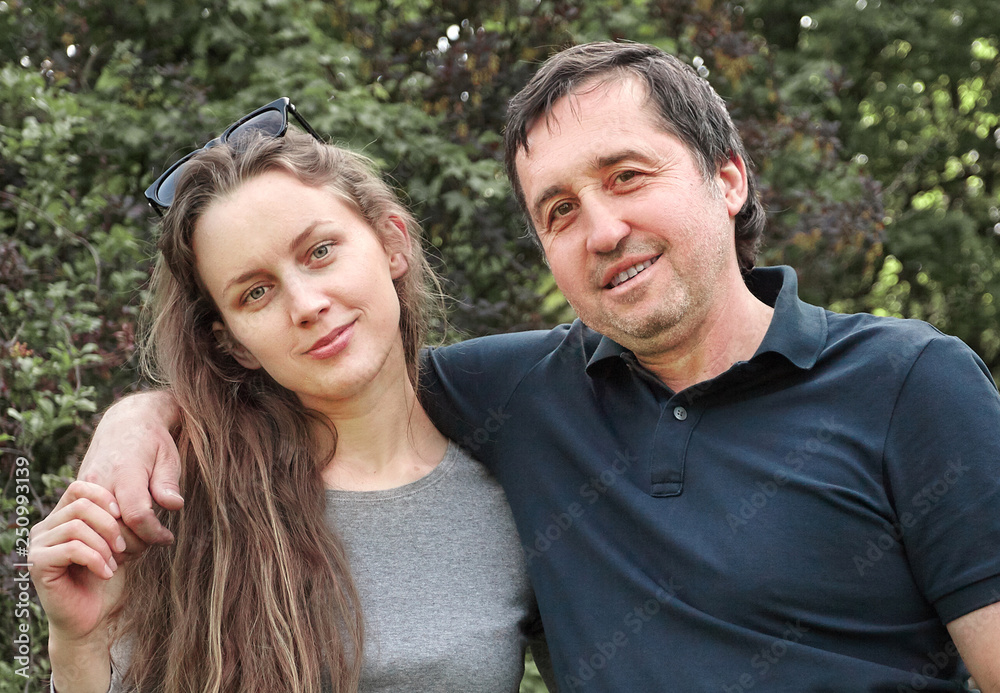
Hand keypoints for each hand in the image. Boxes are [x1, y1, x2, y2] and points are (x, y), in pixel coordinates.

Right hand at [28, 481, 126, 640]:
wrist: (93, 618)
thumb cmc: (107, 577)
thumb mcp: (118, 542)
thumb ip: (121, 520)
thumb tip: (145, 501)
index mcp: (62, 517)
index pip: (80, 488)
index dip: (105, 497)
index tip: (125, 518)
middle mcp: (45, 528)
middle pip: (81, 505)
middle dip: (110, 525)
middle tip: (124, 548)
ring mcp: (38, 545)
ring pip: (76, 526)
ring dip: (104, 545)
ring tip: (114, 563)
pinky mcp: (38, 564)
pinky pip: (72, 549)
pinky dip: (96, 560)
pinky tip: (106, 573)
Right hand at [77, 391, 183, 552]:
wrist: (124, 422)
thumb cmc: (152, 440)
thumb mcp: (167, 457)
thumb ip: (167, 483)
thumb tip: (175, 506)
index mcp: (125, 472)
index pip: (137, 516)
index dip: (154, 534)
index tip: (168, 538)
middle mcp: (100, 482)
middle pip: (116, 530)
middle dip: (138, 543)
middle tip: (157, 539)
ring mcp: (85, 488)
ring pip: (99, 530)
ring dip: (121, 541)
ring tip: (144, 536)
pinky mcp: (78, 493)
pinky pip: (90, 521)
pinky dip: (107, 532)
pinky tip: (127, 530)